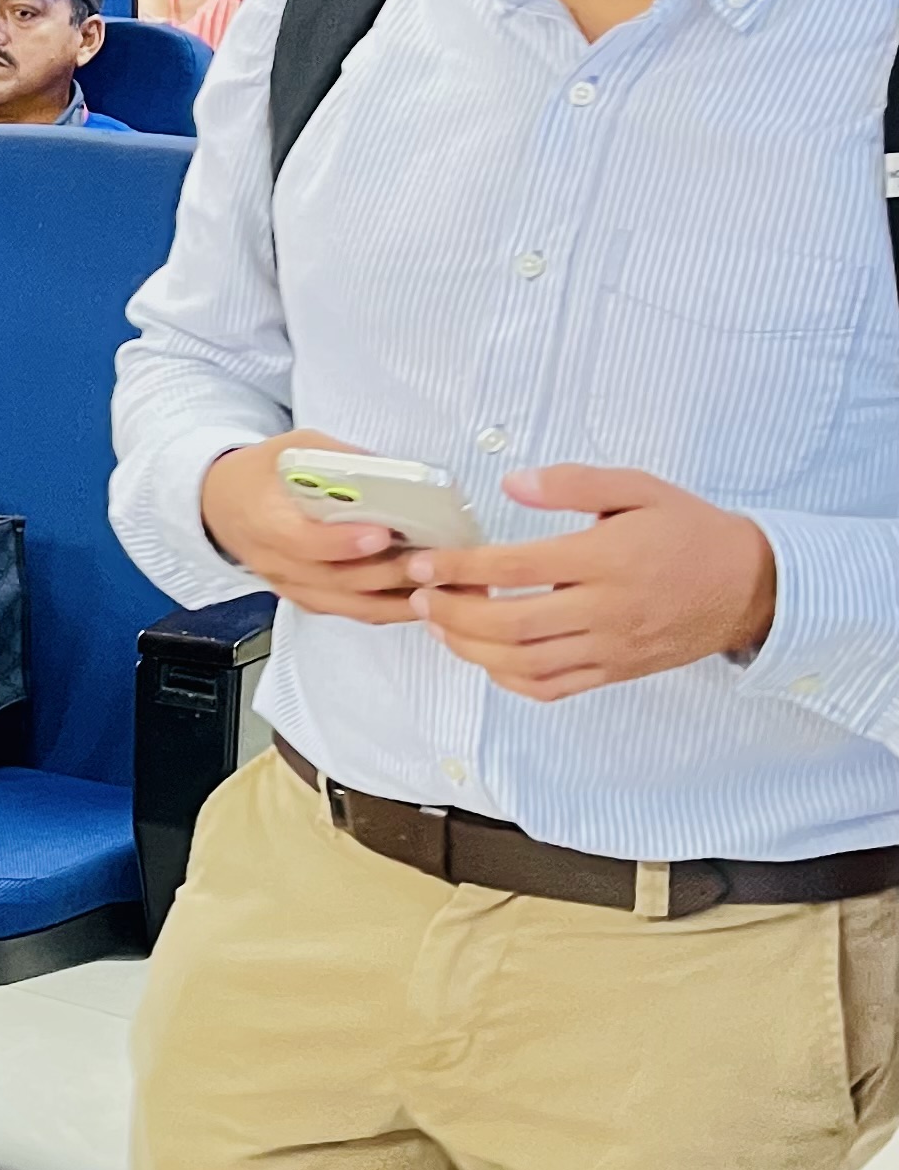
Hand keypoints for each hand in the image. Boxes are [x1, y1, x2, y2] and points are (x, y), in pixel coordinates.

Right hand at [198, 432, 424, 621]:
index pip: (302, 542)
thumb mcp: (294, 447)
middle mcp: (274, 561)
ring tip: (436, 583)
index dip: (343, 543)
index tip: (382, 533)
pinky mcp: (304, 598)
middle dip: (387, 572)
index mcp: (263, 519)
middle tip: (431, 561)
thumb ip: (339, 459)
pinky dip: (384, 609)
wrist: (220, 504)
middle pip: (335, 579)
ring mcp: (289, 585)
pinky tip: (417, 598)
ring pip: (346, 604)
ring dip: (394, 598)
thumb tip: (393, 470)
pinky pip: (347, 611)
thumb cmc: (259, 473)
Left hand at [407, 465, 780, 700]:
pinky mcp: (616, 671)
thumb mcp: (639, 487)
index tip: (422, 564)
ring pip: (525, 663)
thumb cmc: (689, 531)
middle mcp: (606, 609)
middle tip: (419, 597)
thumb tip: (512, 482)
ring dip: (471, 649)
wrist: (751, 586)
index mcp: (606, 559)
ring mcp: (611, 647)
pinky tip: (486, 657)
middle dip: (452, 615)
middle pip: (511, 625)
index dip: (459, 568)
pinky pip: (553, 686)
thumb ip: (573, 482)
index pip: (516, 569)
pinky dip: (509, 678)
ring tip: (440, 626)